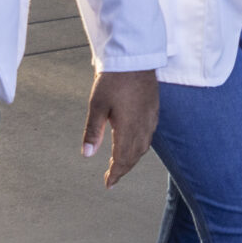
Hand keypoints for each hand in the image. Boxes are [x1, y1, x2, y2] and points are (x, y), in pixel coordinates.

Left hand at [86, 69, 159, 185]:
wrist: (135, 58)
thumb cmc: (114, 79)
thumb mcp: (97, 105)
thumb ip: (93, 131)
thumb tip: (87, 155)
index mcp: (128, 128)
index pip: (122, 159)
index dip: (115, 174)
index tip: (108, 183)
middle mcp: (142, 127)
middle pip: (134, 156)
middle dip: (123, 169)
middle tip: (112, 177)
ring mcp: (150, 118)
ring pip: (143, 147)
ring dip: (132, 159)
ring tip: (121, 164)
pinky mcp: (153, 110)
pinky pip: (149, 136)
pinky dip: (140, 146)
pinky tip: (134, 143)